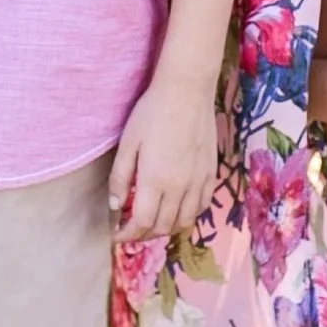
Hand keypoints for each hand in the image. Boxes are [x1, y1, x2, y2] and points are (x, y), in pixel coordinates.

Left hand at [108, 68, 221, 237]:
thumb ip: (120, 178)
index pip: (142, 224)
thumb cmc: (152, 112)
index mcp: (156, 181)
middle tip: (131, 229)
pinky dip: (189, 216)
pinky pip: (202, 207)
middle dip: (143, 235)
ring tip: (153, 223)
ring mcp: (199, 182)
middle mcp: (180, 188)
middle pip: (163, 228)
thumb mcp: (128, 143)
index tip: (116, 233)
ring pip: (185, 222)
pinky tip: (178, 209)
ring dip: (167, 229)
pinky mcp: (211, 173)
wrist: (187, 91)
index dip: (127, 235)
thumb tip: (115, 206)